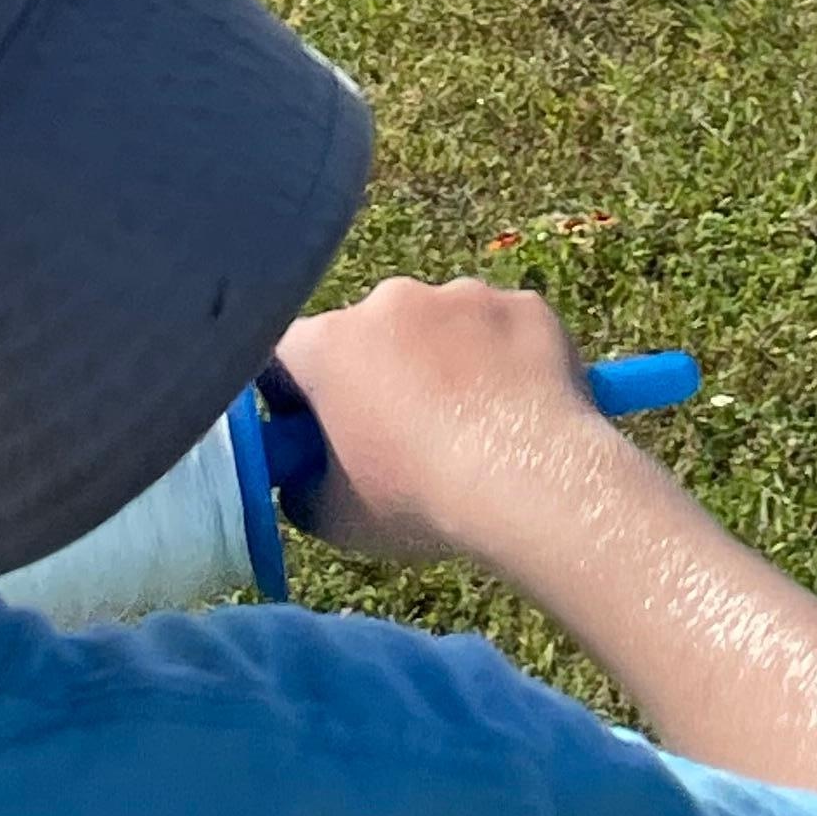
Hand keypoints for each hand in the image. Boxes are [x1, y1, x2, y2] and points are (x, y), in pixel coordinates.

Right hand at [270, 277, 614, 569]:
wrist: (529, 480)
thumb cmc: (419, 500)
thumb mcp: (334, 520)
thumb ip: (303, 489)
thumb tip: (304, 480)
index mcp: (329, 344)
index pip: (288, 354)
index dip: (299, 393)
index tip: (323, 430)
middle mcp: (389, 301)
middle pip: (369, 332)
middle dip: (380, 372)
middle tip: (405, 433)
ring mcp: (462, 295)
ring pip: (441, 325)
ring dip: (445, 361)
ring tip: (471, 426)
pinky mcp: (522, 304)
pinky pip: (502, 328)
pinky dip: (504, 359)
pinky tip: (516, 411)